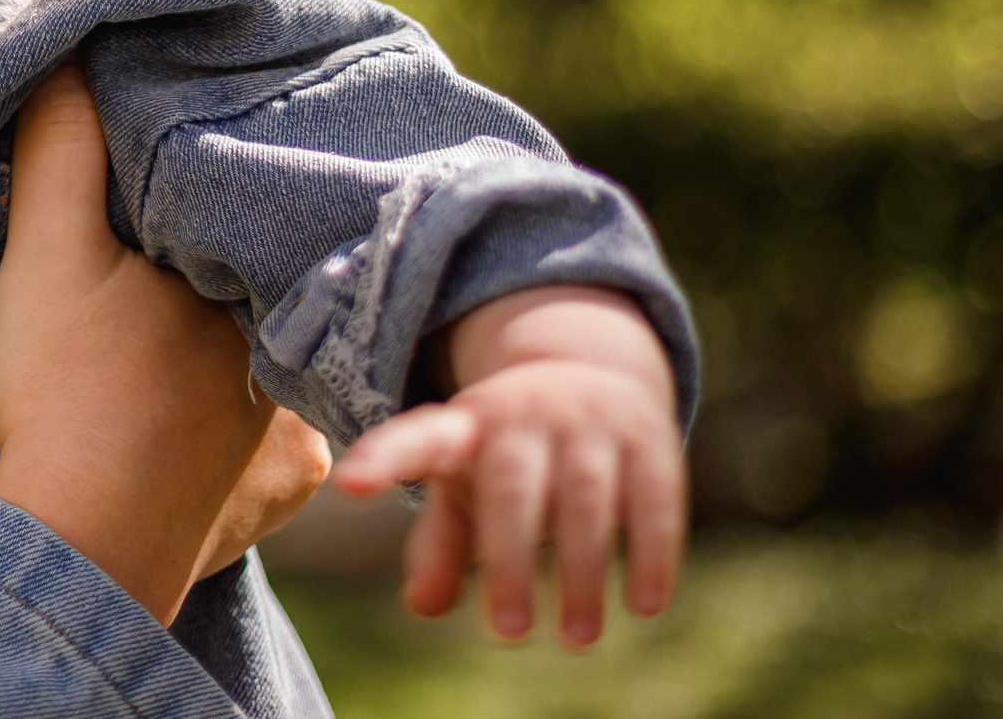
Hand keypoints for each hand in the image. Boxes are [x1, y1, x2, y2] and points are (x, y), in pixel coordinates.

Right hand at [0, 63, 327, 623]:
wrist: (80, 542)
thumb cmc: (64, 389)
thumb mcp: (47, 251)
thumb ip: (63, 146)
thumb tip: (74, 52)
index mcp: (246, 281)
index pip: (244, 219)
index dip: (210, 204)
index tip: (168, 208)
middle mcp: (295, 351)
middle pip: (257, 294)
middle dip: (220, 285)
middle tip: (164, 287)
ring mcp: (300, 432)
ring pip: (269, 367)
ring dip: (230, 362)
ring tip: (170, 359)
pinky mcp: (286, 495)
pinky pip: (273, 448)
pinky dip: (236, 438)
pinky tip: (192, 430)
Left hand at [331, 285, 684, 647]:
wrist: (589, 364)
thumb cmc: (507, 448)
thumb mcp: (464, 483)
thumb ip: (441, 541)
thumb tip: (421, 606)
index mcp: (464, 427)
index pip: (417, 440)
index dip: (384, 459)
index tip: (349, 483)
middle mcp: (524, 417)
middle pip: (511, 486)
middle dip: (509, 558)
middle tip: (508, 632)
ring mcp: (587, 422)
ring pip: (584, 496)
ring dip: (583, 570)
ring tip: (576, 638)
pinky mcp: (647, 439)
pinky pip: (653, 498)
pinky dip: (652, 552)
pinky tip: (646, 606)